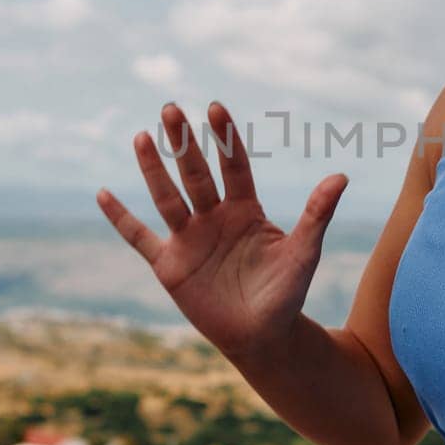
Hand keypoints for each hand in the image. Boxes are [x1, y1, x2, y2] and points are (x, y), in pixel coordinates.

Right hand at [96, 100, 348, 361]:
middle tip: (171, 108)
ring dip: (154, 169)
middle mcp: (214, 217)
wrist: (263, 336)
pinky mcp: (169, 265)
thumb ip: (317, 214)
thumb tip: (341, 176)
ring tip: (142, 137)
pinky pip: (139, 237)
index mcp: (245, 209)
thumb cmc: (286, 293)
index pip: (233, 166)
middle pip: (195, 173)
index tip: (216, 109)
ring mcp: (189, 239)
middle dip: (184, 143)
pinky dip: (121, 218)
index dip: (225, 139)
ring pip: (167, 197)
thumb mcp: (304, 252)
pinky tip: (103, 194)